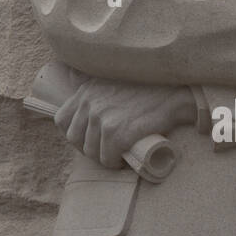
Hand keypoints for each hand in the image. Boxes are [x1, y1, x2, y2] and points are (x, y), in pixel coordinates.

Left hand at [54, 79, 196, 167]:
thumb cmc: (147, 87)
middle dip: (88, 149)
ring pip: (90, 151)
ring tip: (117, 156)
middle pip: (74, 138)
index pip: (62, 120)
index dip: (75, 134)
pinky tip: (124, 160)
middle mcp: (90, 103)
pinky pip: (107, 158)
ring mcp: (102, 118)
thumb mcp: (111, 76)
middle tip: (106, 151)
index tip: (90, 139)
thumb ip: (88, 76)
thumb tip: (70, 72)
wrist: (173, 93)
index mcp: (85, 91)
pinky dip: (115, 163)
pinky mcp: (116, 132)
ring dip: (103, 158)